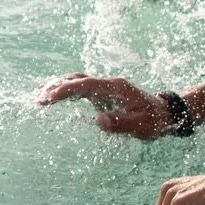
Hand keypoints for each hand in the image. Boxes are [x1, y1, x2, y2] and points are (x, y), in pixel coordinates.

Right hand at [37, 73, 172, 138]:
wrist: (166, 114)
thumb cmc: (154, 120)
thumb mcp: (141, 125)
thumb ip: (120, 123)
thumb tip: (98, 120)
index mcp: (116, 87)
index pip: (87, 84)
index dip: (67, 89)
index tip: (50, 97)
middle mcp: (109, 84)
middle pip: (79, 79)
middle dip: (58, 87)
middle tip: (39, 99)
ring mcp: (106, 89)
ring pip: (79, 82)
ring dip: (60, 87)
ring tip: (41, 98)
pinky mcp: (104, 96)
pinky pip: (82, 90)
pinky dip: (67, 92)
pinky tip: (55, 98)